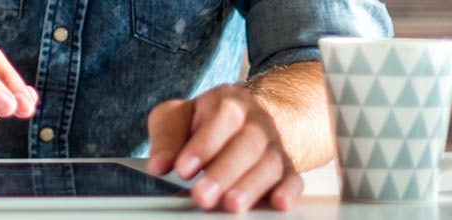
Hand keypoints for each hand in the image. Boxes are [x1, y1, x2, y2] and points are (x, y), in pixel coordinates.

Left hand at [145, 84, 303, 211]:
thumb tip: (158, 165)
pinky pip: (293, 178)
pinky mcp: (286, 169)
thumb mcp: (178, 116)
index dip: (204, 144)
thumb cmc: (205, 120)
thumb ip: (166, 137)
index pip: (222, 118)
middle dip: (224, 172)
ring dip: (251, 186)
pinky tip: (278, 203)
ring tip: (231, 205)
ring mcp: (274, 146)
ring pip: (270, 163)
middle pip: (248, 144)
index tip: (183, 169)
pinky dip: (288, 191)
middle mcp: (256, 122)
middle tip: (202, 195)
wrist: (251, 118)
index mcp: (228, 103)